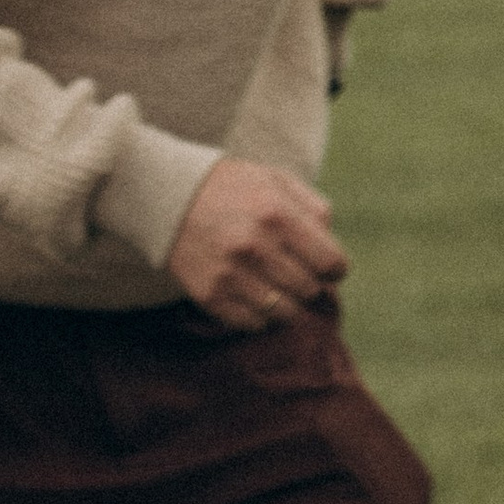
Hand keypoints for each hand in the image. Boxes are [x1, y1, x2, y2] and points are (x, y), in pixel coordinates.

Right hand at [167, 157, 347, 331]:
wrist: (167, 198)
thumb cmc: (231, 188)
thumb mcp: (277, 181)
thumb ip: (314, 209)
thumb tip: (334, 249)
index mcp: (278, 215)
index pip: (331, 262)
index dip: (335, 268)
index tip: (327, 267)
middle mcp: (256, 247)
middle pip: (310, 289)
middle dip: (311, 284)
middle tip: (298, 274)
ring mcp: (231, 275)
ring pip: (285, 312)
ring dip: (288, 303)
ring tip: (279, 288)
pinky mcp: (210, 295)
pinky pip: (253, 323)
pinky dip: (261, 315)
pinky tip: (254, 296)